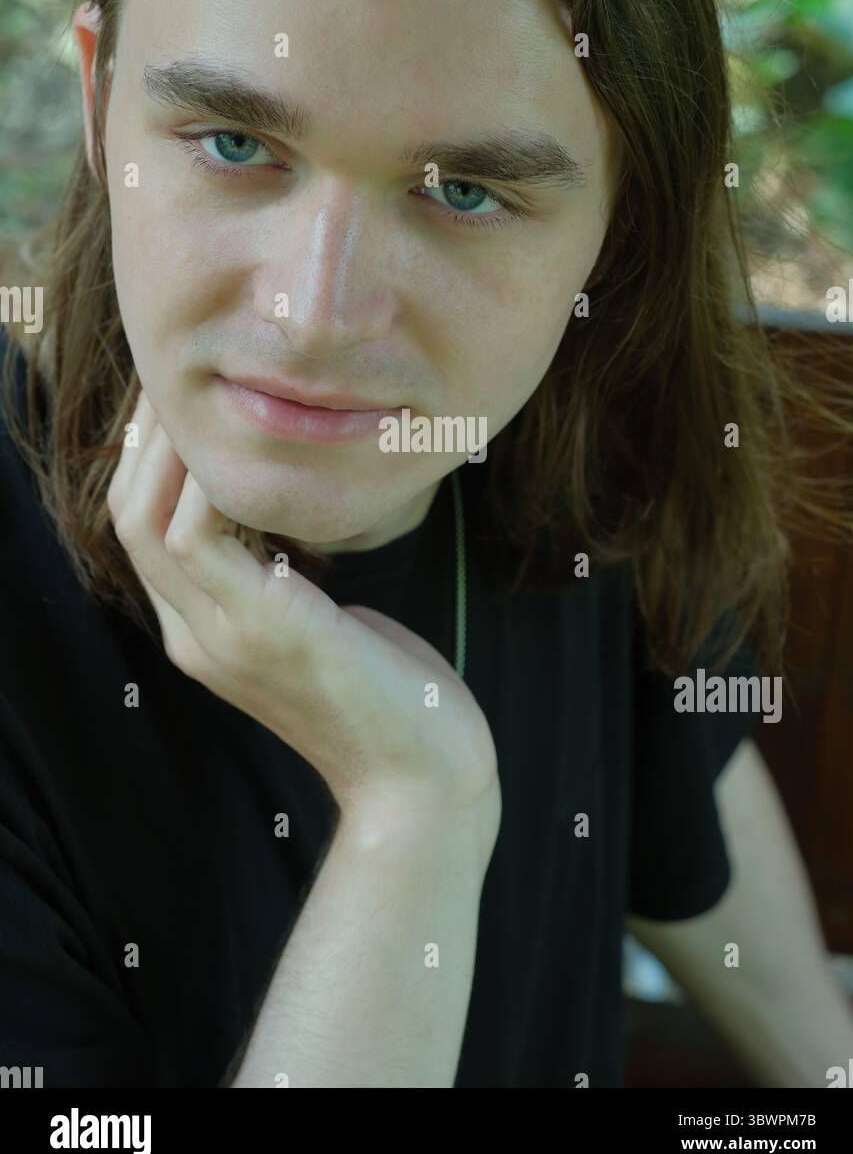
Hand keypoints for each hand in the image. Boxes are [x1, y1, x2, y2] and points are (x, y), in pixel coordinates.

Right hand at [106, 389, 499, 816]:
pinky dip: (213, 481)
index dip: (153, 458)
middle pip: (127, 514)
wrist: (424, 778)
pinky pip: (201, 535)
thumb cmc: (389, 693)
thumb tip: (289, 517)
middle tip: (190, 375)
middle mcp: (193, 636)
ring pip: (147, 519)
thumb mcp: (320, 621)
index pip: (142, 530)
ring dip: (172, 446)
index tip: (194, 399)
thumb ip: (284, 576)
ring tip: (215, 395)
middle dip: (149, 436)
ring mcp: (218, 637)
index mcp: (203, 632)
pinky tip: (255, 448)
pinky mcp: (262, 630)